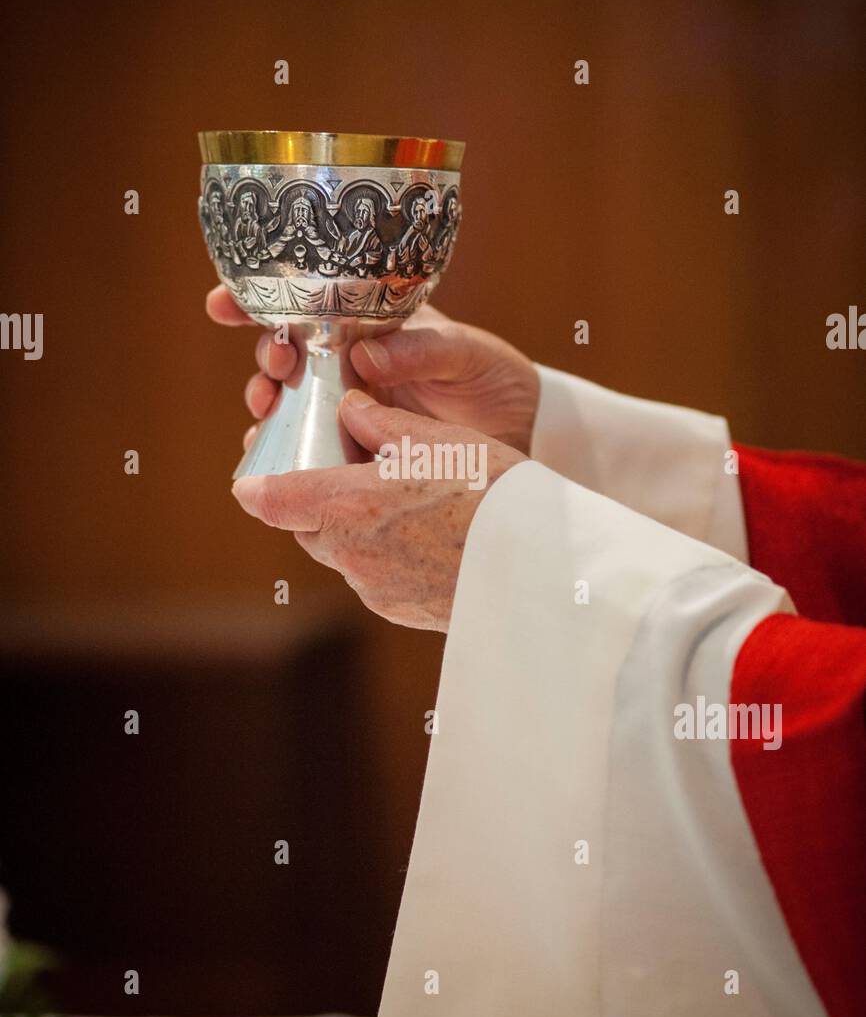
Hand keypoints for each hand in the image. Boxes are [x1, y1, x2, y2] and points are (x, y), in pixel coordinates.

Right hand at [205, 288, 540, 455]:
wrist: (523, 435)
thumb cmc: (496, 380)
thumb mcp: (470, 354)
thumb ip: (423, 349)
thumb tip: (367, 353)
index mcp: (375, 324)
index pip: (312, 302)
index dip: (263, 298)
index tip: (224, 303)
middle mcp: (352, 362)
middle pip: (290, 351)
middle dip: (268, 353)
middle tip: (277, 362)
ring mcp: (350, 407)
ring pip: (290, 400)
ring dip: (268, 402)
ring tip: (266, 408)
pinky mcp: (355, 448)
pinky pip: (308, 448)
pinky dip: (282, 449)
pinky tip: (267, 454)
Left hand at [231, 391, 526, 630]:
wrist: (544, 569)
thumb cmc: (495, 495)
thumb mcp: (440, 440)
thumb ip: (383, 422)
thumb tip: (351, 407)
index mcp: (350, 506)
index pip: (270, 500)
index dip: (256, 485)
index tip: (252, 475)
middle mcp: (351, 554)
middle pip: (307, 525)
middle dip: (319, 500)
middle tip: (350, 471)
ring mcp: (374, 589)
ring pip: (342, 551)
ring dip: (356, 527)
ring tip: (404, 501)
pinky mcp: (399, 609)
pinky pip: (375, 576)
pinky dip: (386, 554)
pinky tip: (429, 535)